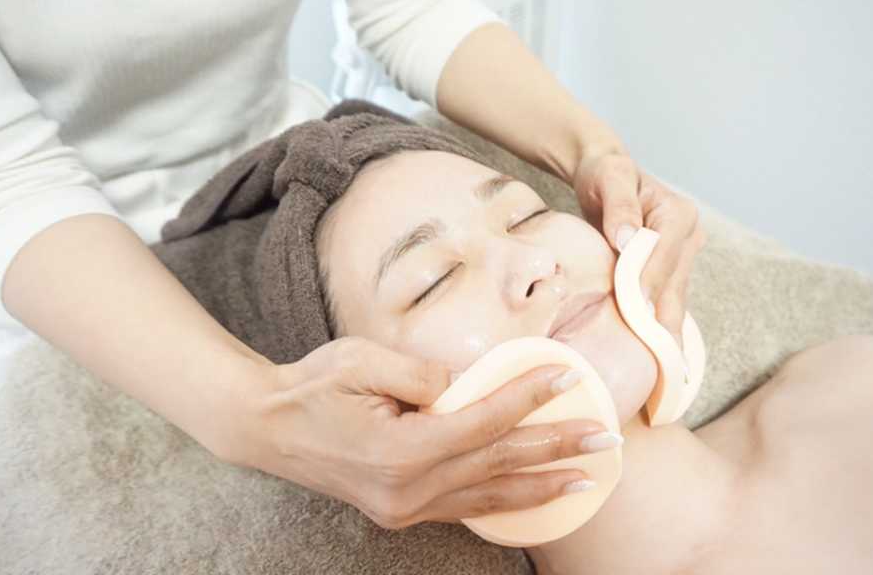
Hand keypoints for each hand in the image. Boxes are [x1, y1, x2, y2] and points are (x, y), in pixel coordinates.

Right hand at [221, 337, 618, 528]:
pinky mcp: (401, 512)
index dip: (529, 399)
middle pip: (499, 464)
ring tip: (586, 479)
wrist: (267, 428)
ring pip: (489, 497)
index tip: (568, 379)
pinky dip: (503, 501)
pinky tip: (532, 496)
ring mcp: (405, 508)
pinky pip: (465, 507)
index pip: (484, 421)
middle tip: (605, 438)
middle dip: (556, 449)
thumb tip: (470, 383)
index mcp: (401, 449)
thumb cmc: (312, 385)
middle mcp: (409, 489)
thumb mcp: (363, 361)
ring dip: (541, 486)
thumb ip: (423, 373)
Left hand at [572, 149, 705, 345]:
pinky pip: (665, 300)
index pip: (663, 255)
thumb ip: (619, 205)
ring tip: (667, 370)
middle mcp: (688, 236)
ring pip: (673, 298)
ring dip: (666, 332)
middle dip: (665, 321)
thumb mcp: (609, 178)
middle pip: (673, 283)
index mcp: (677, 214)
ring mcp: (682, 255)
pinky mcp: (669, 269)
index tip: (638, 310)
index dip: (649, 283)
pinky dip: (661, 326)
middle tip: (661, 360)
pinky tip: (662, 357)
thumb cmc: (604, 173)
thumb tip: (626, 238)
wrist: (603, 173)